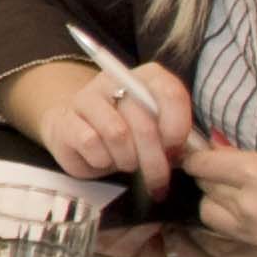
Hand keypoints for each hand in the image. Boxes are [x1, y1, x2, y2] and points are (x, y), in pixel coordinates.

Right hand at [1, 55, 191, 198]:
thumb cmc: (127, 133)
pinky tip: (102, 160)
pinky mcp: (65, 118)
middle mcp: (114, 79)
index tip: (175, 149)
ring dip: (127, 160)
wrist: (76, 132)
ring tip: (127, 163)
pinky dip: (102, 161)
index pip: (169, 91)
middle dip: (154, 160)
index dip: (177, 125)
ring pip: (118, 134)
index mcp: (144, 77)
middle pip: (144, 122)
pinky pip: (92, 144)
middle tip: (158, 179)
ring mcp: (86, 97)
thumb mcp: (156, 130)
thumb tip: (191, 153)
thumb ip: (174, 134)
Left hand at [180, 143, 256, 256]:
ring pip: (203, 222)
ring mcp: (242, 246)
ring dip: (212, 214)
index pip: (203, 164)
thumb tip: (220, 151)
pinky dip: (203, 246)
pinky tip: (206, 239)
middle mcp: (243, 209)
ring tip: (228, 211)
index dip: (201, 161)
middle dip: (211, 186)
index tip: (203, 162)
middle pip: (204, 192)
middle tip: (225, 186)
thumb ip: (255, 161)